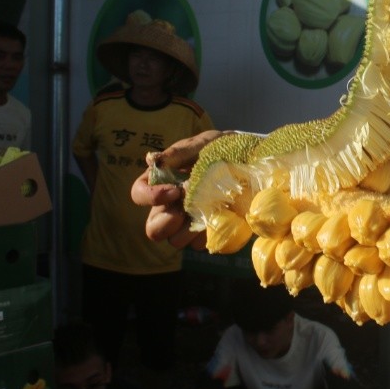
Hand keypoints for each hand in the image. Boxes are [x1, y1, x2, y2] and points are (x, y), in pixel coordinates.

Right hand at [131, 130, 225, 249]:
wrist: (250, 160)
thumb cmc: (219, 149)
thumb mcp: (200, 145)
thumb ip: (178, 153)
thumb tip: (152, 160)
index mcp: (161, 183)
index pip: (139, 194)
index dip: (151, 196)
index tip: (174, 191)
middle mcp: (170, 206)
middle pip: (153, 229)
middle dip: (166, 223)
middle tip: (184, 211)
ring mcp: (189, 222)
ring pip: (176, 240)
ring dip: (189, 230)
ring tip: (208, 212)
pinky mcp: (208, 232)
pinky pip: (203, 244)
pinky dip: (211, 233)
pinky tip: (225, 217)